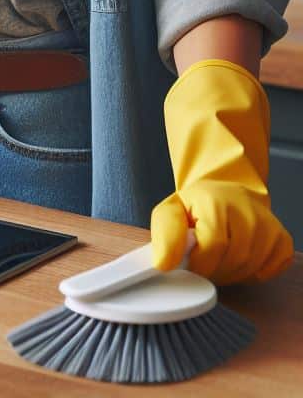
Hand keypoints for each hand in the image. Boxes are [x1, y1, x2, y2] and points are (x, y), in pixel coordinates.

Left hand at [150, 59, 293, 284]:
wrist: (230, 172)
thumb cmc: (196, 194)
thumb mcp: (169, 206)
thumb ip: (162, 231)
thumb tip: (157, 262)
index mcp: (214, 203)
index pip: (205, 250)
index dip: (189, 257)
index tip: (178, 256)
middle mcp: (246, 214)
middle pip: (224, 264)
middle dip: (206, 260)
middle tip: (198, 244)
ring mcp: (268, 226)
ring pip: (247, 269)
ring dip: (229, 263)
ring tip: (218, 242)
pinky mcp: (283, 239)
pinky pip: (271, 268)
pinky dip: (255, 265)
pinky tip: (242, 248)